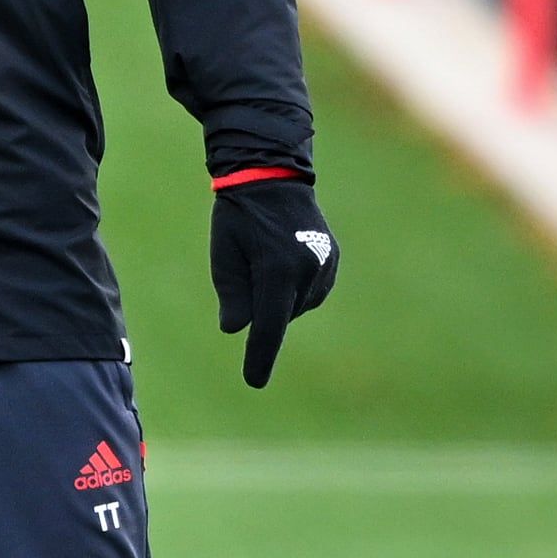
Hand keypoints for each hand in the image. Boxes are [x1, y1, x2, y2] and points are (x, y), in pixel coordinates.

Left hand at [209, 177, 337, 389]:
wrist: (274, 176)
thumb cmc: (239, 216)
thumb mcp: (224, 254)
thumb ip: (232, 295)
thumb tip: (239, 330)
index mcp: (276, 270)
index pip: (268, 327)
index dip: (260, 356)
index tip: (254, 381)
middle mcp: (306, 270)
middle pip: (280, 315)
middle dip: (261, 308)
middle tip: (247, 267)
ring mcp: (324, 265)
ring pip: (296, 306)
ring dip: (279, 298)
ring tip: (265, 259)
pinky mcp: (332, 260)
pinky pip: (311, 292)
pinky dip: (294, 290)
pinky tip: (282, 263)